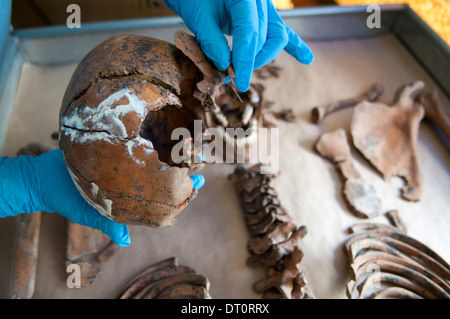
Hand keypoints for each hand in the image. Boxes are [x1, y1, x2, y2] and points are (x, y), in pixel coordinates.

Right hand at [0, 149, 202, 246]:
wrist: (44, 177)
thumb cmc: (67, 198)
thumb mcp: (90, 214)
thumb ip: (110, 226)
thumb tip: (127, 241)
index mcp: (128, 199)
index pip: (158, 200)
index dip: (178, 195)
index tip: (195, 187)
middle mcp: (129, 183)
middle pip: (160, 180)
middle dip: (181, 176)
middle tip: (200, 170)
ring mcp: (123, 168)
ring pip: (152, 164)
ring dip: (171, 159)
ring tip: (191, 154)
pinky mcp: (116, 152)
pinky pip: (138, 149)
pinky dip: (153, 145)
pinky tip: (166, 138)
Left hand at [164, 0, 313, 91]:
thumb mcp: (197, 16)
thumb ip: (212, 41)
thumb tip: (227, 66)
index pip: (250, 32)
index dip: (245, 60)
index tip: (239, 81)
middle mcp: (260, 0)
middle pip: (268, 36)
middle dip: (252, 60)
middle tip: (232, 74)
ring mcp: (265, 6)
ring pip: (276, 37)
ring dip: (262, 57)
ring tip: (243, 68)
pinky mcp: (265, 15)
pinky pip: (283, 31)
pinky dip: (295, 46)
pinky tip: (307, 59)